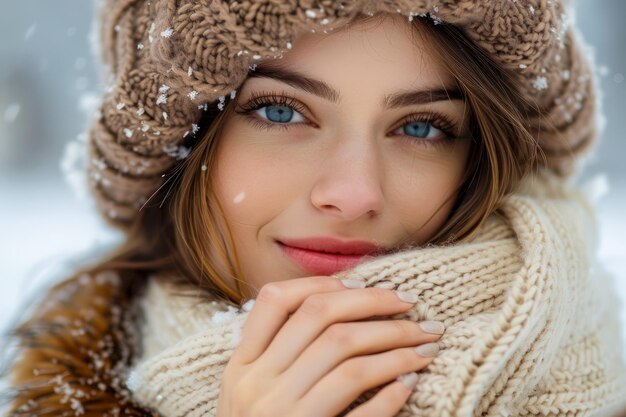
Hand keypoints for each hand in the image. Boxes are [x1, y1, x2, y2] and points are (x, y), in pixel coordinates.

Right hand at [216, 276, 442, 416]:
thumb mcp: (249, 391)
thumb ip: (276, 353)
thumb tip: (339, 305)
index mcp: (242, 366)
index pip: (275, 300)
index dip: (322, 283)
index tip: (363, 283)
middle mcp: (259, 385)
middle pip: (322, 320)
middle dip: (374, 303)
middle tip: (410, 304)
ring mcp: (283, 416)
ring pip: (348, 360)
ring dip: (396, 344)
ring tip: (425, 343)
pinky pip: (359, 413)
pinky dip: (389, 395)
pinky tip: (410, 382)